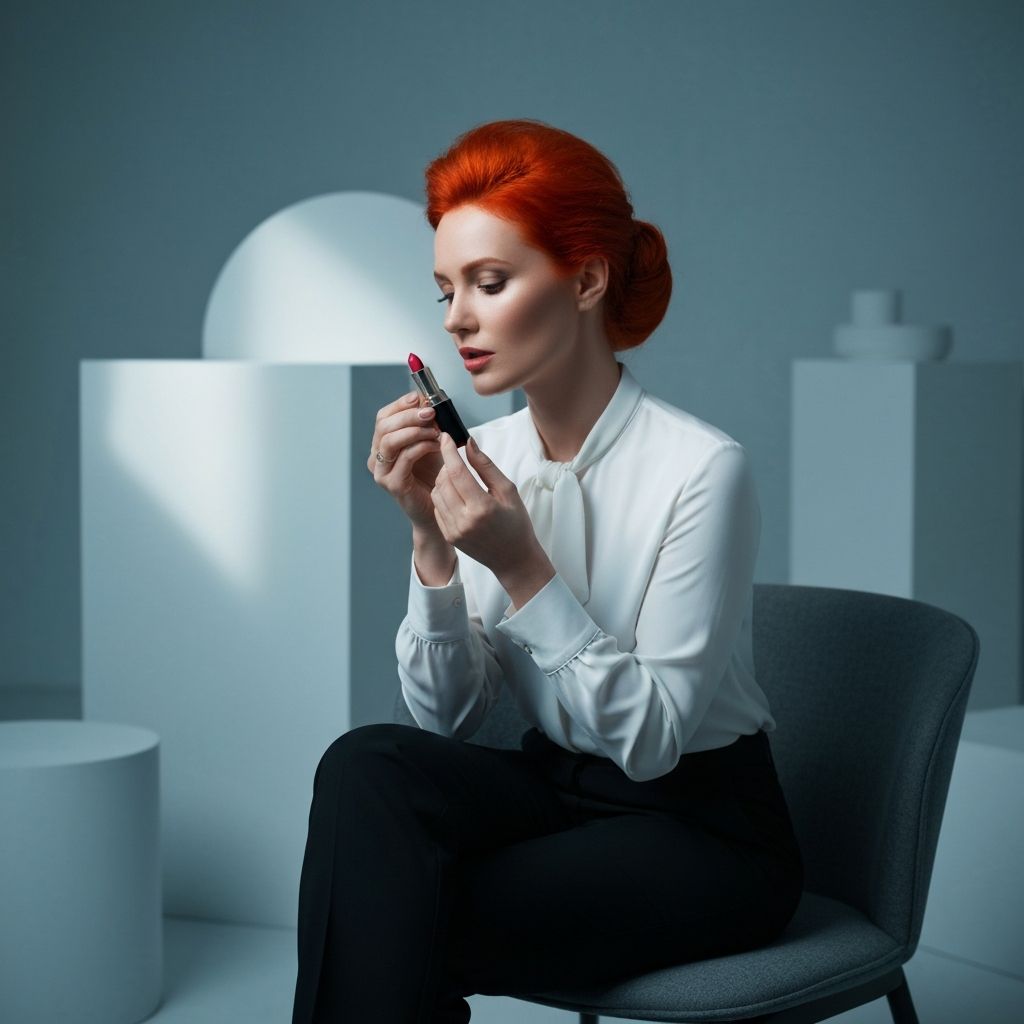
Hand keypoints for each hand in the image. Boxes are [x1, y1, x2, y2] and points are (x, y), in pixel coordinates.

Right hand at [367, 392, 444, 533]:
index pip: (383, 417)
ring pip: (390, 441)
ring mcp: (382, 472)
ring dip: (415, 431)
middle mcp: (377, 457)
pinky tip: (437, 445)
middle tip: (431, 413)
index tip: (419, 397)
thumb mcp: (430, 441)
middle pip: (384, 426)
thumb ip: (426, 422)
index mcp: (383, 444)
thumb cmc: (435, 473)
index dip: (400, 405)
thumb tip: (426, 398)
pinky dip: (422, 446)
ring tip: (436, 432)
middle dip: (409, 415)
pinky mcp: (392, 484)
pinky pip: (404, 458)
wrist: (440, 506)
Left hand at [431, 432, 545, 578]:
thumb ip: (486, 466)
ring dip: (443, 479)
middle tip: (456, 458)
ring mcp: (454, 531)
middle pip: (443, 481)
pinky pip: (438, 507)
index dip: (449, 451)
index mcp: (482, 508)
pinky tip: (456, 494)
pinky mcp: (449, 536)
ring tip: (457, 476)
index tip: (446, 437)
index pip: (457, 472)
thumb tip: (468, 444)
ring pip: (437, 493)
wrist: (513, 558)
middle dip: (446, 464)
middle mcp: (464, 521)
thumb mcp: (508, 490)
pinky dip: (443, 495)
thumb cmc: (516, 523)